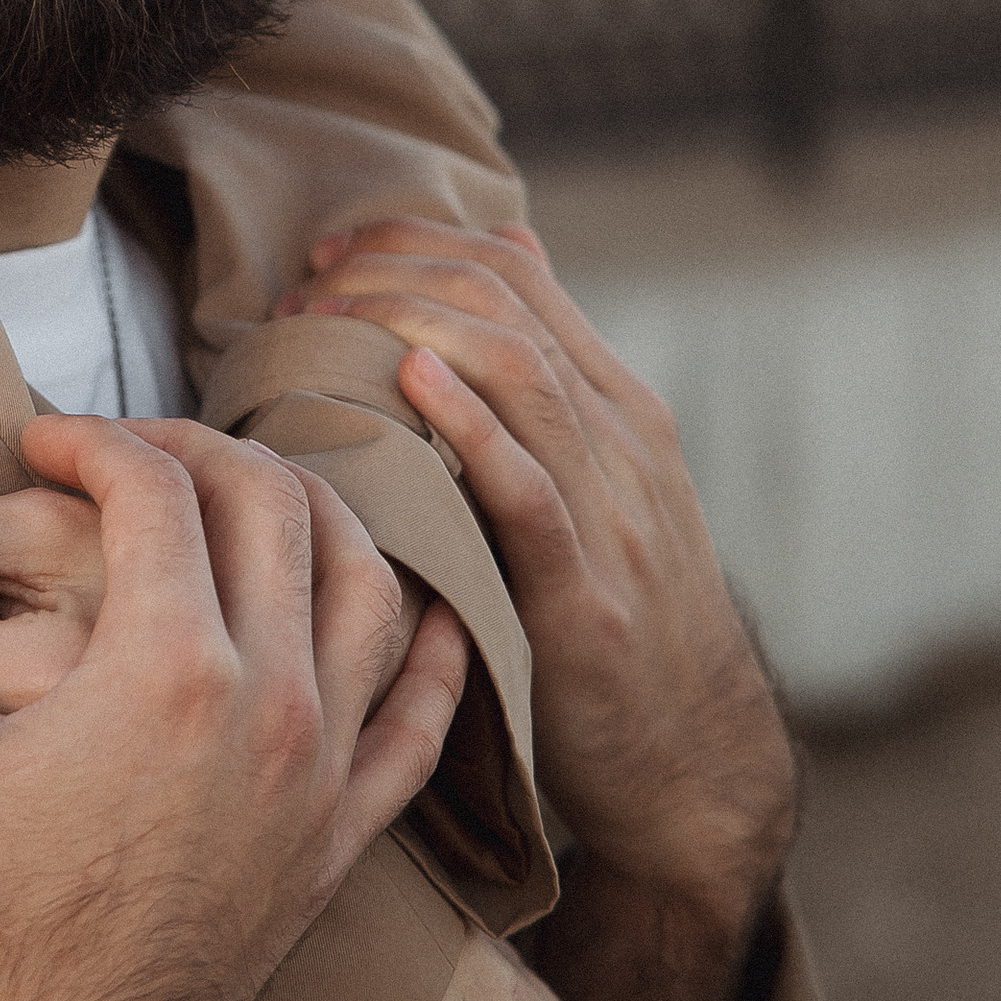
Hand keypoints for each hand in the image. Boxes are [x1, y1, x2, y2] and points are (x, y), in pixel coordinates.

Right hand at [0, 412, 420, 845]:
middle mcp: (271, 704)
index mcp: (165, 666)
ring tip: (247, 498)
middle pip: (274, 507)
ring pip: (368, 590)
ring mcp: (320, 775)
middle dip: (199, 450)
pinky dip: (429, 651)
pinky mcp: (339, 841)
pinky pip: (419, 725)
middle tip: (131, 452)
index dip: (91, 439)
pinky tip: (421, 615)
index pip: (156, 485)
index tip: (39, 441)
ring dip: (315, 516)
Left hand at [284, 221, 796, 925]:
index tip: (327, 250)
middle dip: (392, 272)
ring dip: (405, 326)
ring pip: (518, 372)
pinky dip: (470, 427)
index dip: (413, 241)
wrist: (695, 760)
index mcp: (619, 404)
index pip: (514, 272)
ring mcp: (613, 514)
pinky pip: (530, 492)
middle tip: (305, 284)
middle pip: (503, 303)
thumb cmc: (620, 611)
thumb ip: (552, 375)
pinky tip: (409, 383)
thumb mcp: (602, 481)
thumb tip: (508, 246)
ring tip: (323, 320)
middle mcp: (622, 440)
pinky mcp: (587, 596)